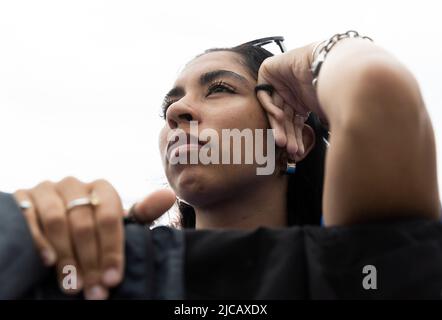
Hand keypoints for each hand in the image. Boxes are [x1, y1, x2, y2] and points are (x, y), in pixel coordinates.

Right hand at [14, 177, 175, 299]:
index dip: (112, 249)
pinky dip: (39, 241)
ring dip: (67, 257)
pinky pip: (28, 219)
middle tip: (95, 291)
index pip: (109, 217)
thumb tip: (169, 196)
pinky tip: (48, 262)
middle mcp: (73, 184)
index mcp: (100, 188)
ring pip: (57, 221)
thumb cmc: (91, 224)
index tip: (113, 279)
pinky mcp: (22, 198)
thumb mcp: (117, 221)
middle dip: (90, 261)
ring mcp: (46, 189)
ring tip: (73, 285)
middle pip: (83, 223)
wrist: (51, 217)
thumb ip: (142, 212)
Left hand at [256, 42, 326, 157]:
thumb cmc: (331, 85)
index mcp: (301, 102)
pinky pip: (264, 95)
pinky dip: (270, 107)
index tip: (296, 152)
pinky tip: (279, 117)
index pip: (294, 123)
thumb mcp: (325, 112)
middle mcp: (289, 94)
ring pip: (274, 110)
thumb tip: (336, 145)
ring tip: (282, 141)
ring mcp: (278, 83)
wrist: (328, 63)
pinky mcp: (267, 72)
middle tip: (289, 149)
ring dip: (278, 127)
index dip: (294, 137)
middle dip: (287, 135)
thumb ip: (323, 127)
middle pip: (284, 118)